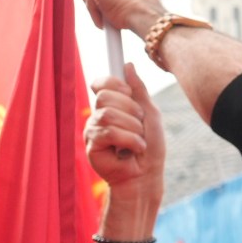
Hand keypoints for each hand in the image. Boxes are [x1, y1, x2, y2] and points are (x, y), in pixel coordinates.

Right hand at [85, 64, 166, 196]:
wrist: (147, 177)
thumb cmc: (150, 148)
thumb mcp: (150, 114)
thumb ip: (138, 91)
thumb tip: (128, 65)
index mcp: (111, 106)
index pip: (100, 83)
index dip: (113, 82)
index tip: (128, 91)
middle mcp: (98, 116)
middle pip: (104, 96)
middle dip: (130, 109)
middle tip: (139, 125)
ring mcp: (93, 131)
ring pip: (108, 114)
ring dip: (132, 127)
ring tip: (139, 141)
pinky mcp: (91, 147)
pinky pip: (109, 132)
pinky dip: (129, 140)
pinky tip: (133, 151)